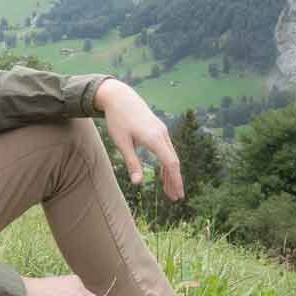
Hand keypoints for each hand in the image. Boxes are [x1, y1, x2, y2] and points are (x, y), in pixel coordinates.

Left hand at [96, 80, 184, 199]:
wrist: (119, 96)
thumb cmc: (118, 119)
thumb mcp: (121, 142)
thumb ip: (131, 162)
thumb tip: (137, 183)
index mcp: (154, 138)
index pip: (170, 163)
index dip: (175, 180)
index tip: (178, 194)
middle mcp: (162, 134)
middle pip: (173, 161)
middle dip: (175, 180)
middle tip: (176, 198)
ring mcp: (161, 131)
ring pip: (171, 156)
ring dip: (171, 173)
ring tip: (169, 191)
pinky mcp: (158, 130)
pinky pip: (166, 149)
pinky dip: (166, 163)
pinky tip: (163, 174)